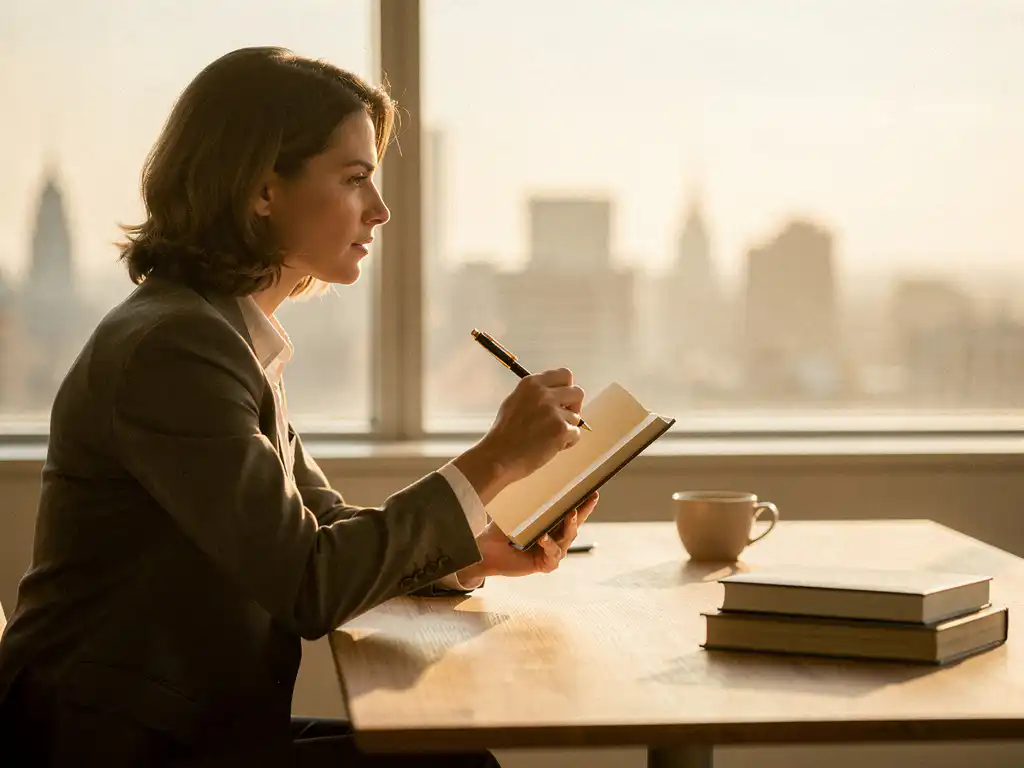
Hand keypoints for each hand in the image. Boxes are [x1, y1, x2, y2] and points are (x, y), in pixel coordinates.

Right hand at [454, 368, 584, 502]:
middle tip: (562, 418)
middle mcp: (543, 394)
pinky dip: (567, 443)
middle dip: (574, 406)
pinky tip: (550, 447)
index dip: (566, 388)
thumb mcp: (515, 402)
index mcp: (531, 384)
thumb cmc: (504, 434)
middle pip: (577, 392)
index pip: (564, 374)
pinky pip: (575, 434)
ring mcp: (553, 411)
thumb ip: (536, 394)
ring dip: (567, 428)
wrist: (498, 457)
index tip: (562, 400)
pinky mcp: (560, 430)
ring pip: (576, 417)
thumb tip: (557, 394)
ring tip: (547, 438)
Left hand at [456, 492, 598, 581]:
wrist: (487, 549)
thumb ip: (528, 498)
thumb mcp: (517, 510)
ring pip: (567, 538)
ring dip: (570, 525)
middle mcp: (556, 537)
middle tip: (590, 498)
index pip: (572, 511)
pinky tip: (542, 537)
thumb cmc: (502, 529)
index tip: (594, 491)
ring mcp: (553, 551)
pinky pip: (552, 553)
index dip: (584, 502)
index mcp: (552, 524)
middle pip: (575, 523)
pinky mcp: (546, 564)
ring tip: (570, 514)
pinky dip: (548, 544)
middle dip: (584, 510)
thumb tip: (532, 471)